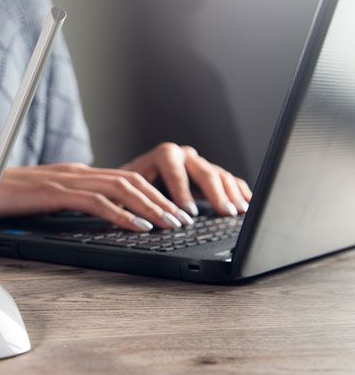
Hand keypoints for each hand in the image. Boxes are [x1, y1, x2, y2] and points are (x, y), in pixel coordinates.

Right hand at [0, 163, 195, 231]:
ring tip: (171, 223)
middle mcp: (76, 172)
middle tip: (184, 219)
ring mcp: (66, 180)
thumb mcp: (43, 198)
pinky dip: (122, 214)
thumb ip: (68, 201)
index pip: (124, 179)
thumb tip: (91, 212)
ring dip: (151, 207)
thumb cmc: (1, 197)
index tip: (171, 211)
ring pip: (121, 188)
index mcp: (75, 173)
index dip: (153, 194)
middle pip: (131, 180)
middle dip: (162, 200)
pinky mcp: (55, 193)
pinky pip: (97, 202)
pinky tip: (138, 226)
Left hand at [120, 142, 251, 217]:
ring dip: (231, 195)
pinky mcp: (210, 174)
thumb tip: (138, 219)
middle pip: (204, 172)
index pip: (175, 171)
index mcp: (163, 155)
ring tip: (239, 212)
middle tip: (224, 212)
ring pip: (220, 176)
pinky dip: (239, 193)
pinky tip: (247, 205)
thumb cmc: (129, 187)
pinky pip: (229, 181)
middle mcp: (184, 156)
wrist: (134, 180)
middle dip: (215, 194)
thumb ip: (133, 201)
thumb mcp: (126, 192)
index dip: (182, 192)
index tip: (189, 212)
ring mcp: (199, 164)